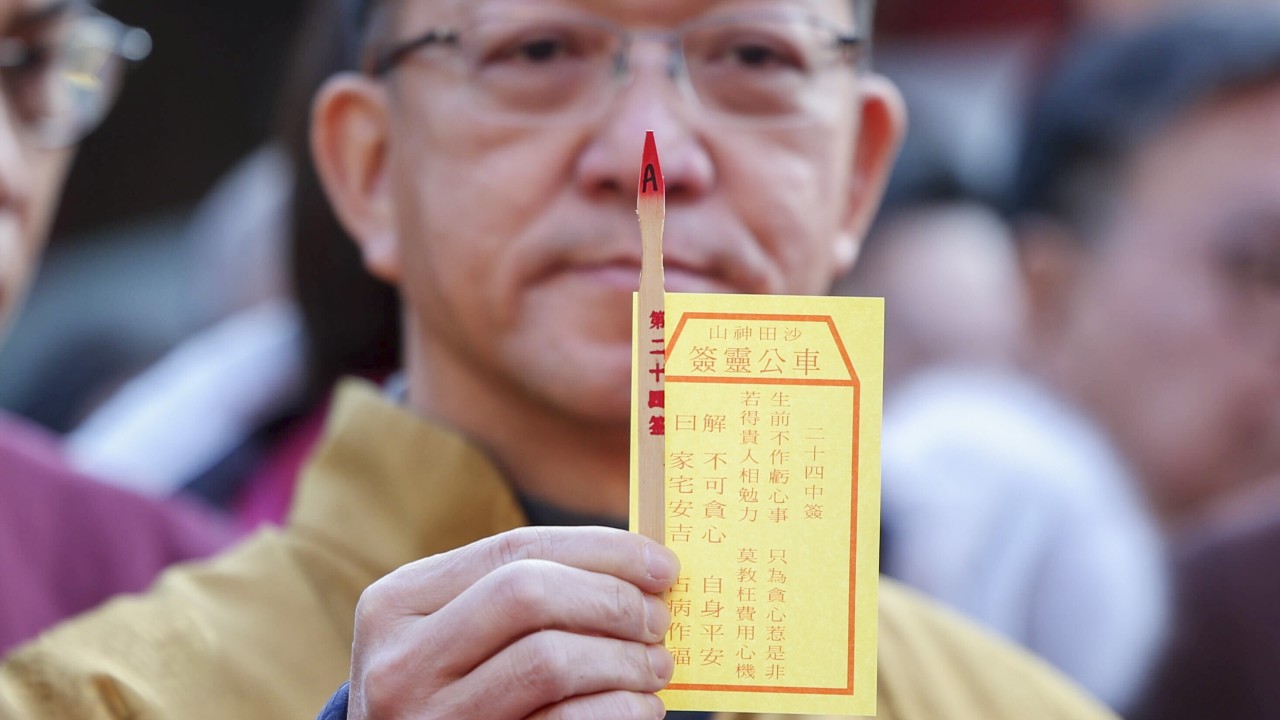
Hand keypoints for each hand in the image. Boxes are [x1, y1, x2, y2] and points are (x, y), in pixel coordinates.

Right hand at [347, 526, 678, 718]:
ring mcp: (432, 718)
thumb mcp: (456, 633)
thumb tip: (637, 566)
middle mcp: (401, 661)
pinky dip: (619, 709)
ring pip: (549, 660)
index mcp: (397, 603)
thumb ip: (521, 594)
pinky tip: (639, 706)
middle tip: (659, 619)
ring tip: (655, 666)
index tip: (662, 564)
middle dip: (612, 599)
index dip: (601, 550)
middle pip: (528, 593)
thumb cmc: (454, 690)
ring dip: (623, 659)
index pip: (514, 549)